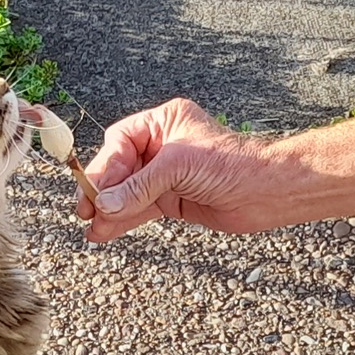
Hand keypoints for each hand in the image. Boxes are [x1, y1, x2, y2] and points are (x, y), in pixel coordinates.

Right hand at [75, 98, 274, 241]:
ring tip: (92, 230)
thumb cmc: (233, 164)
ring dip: (109, 211)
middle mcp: (161, 146)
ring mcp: (166, 175)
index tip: (95, 192)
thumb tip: (105, 206)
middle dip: (103, 192)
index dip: (106, 167)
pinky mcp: (171, 199)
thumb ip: (139, 186)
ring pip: (127, 192)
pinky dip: (123, 221)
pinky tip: (105, 232)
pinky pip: (139, 209)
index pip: (121, 142)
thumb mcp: (179, 167)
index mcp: (163, 122)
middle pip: (120, 168)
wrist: (269, 192)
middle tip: (85, 211)